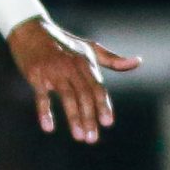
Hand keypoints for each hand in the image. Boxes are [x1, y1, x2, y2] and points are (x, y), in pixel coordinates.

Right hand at [9, 20, 139, 144]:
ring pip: (67, 97)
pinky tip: (48, 127)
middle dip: (89, 117)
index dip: (103, 105)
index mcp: (86, 62)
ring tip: (79, 136)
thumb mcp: (90, 48)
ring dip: (74, 118)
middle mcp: (71, 67)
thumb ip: (113, 59)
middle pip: (84, 95)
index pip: (98, 87)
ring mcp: (53, 71)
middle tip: (92, 138)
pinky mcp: (36, 75)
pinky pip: (41, 96)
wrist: (31, 31)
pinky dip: (45, 111)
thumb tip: (138, 61)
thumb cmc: (64, 43)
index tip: (107, 123)